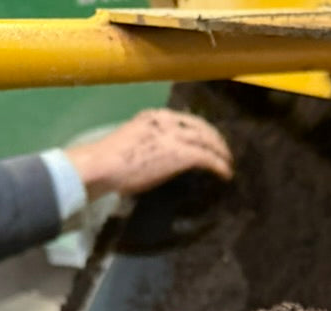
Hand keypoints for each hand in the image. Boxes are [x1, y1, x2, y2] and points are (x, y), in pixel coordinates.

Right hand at [65, 108, 232, 198]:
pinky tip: (225, 175)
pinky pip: (208, 158)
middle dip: (216, 140)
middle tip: (224, 154)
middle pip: (201, 127)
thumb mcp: (133, 141)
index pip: (186, 120)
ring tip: (228, 165)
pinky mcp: (181, 154)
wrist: (102, 165)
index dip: (202, 131)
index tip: (208, 141)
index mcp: (154, 116)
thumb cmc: (110, 161)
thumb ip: (150, 143)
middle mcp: (167, 120)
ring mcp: (175, 136)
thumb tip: (160, 156)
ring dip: (221, 154)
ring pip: (208, 140)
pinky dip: (219, 166)